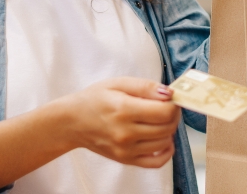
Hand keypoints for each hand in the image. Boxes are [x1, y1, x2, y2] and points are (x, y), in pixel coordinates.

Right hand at [64, 77, 180, 167]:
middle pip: (167, 127)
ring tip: (160, 120)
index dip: (174, 104)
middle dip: (174, 115)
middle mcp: (126, 133)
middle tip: (167, 107)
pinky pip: (156, 162)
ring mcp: (126, 150)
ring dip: (169, 130)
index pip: (165, 112)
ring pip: (165, 143)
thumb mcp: (118, 83)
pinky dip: (166, 152)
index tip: (171, 98)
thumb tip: (169, 93)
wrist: (72, 122)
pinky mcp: (126, 160)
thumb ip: (145, 87)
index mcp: (124, 110)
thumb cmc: (94, 99)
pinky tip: (163, 140)